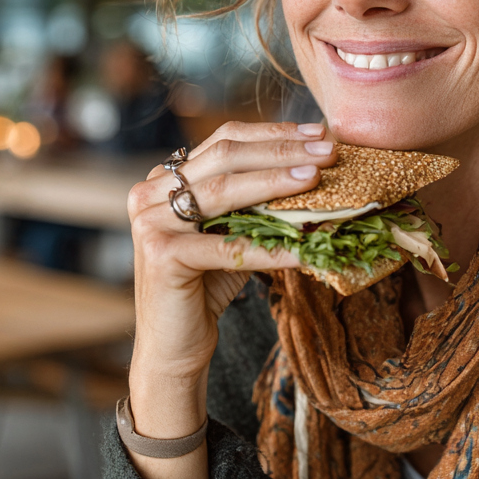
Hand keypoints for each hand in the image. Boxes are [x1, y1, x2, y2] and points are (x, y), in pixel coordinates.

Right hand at [124, 120, 335, 478]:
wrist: (173, 346)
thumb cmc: (208, 283)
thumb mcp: (233, 229)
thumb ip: (256, 199)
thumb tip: (318, 169)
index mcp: (166, 178)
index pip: (226, 139)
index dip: (273, 133)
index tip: (318, 133)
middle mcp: (150, 192)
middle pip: (226, 156)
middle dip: (282, 149)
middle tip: (328, 149)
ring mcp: (151, 222)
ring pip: (224, 190)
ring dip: (276, 182)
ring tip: (316, 178)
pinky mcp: (162, 256)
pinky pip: (228, 246)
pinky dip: (270, 246)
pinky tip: (304, 246)